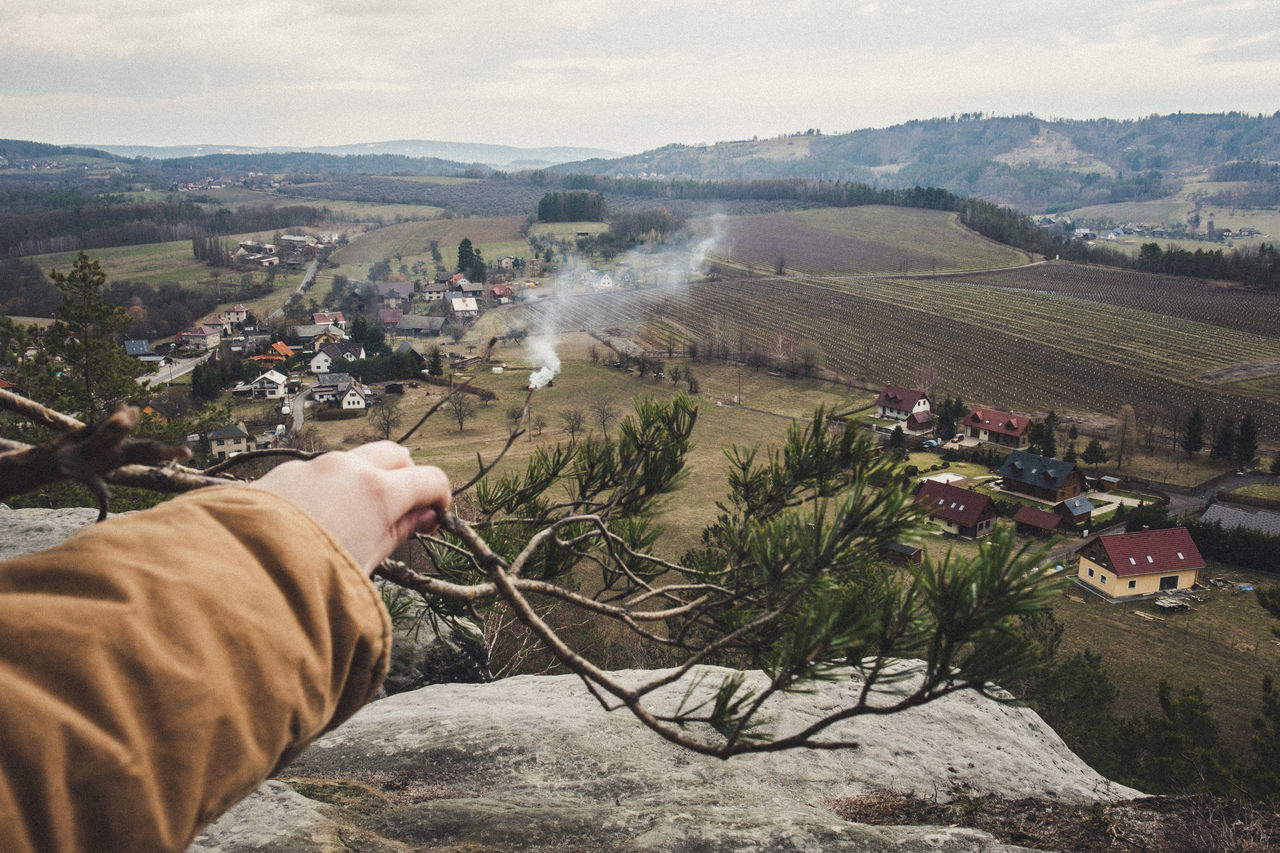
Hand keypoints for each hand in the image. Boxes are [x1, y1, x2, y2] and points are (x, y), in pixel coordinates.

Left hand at [252, 442, 450, 574]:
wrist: (242, 577)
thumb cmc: (311, 579)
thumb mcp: (368, 563)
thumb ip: (398, 532)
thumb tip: (423, 516)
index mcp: (378, 493)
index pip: (430, 479)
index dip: (438, 499)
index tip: (430, 520)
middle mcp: (347, 470)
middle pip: (394, 455)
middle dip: (404, 478)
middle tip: (397, 512)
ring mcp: (311, 468)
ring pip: (352, 462)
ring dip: (362, 482)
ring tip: (349, 523)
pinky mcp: (281, 474)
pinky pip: (315, 472)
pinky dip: (325, 489)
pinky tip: (310, 524)